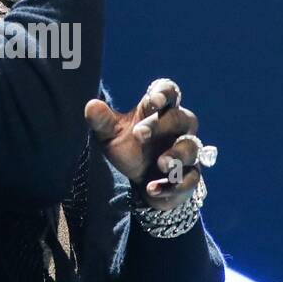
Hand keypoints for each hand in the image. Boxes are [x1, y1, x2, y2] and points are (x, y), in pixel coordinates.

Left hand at [84, 78, 203, 210]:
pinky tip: (153, 189)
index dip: (164, 93)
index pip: (170, 92)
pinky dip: (173, 186)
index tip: (153, 100)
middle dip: (161, 125)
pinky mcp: (190, 176)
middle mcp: (178, 128)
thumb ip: (102, 121)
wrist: (143, 182)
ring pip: (191, 148)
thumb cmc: (130, 149)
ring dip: (176, 156)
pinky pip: (190, 179)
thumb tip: (91, 105)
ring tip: (161, 164)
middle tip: (139, 134)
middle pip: (180, 118)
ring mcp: (187, 152)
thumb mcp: (112, 135)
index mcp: (160, 111)